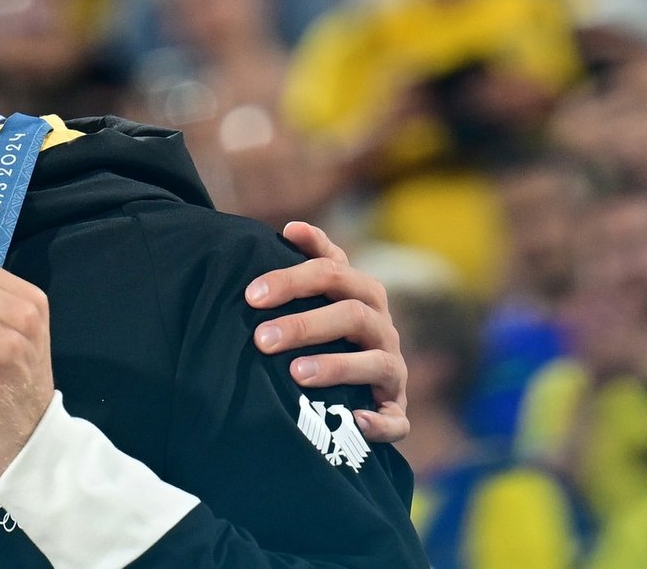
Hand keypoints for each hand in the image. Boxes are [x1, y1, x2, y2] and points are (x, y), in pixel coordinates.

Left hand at [245, 221, 407, 442]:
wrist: (353, 381)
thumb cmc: (322, 327)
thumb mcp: (316, 294)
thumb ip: (307, 261)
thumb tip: (291, 228)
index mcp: (360, 293)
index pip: (331, 272)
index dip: (293, 278)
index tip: (252, 293)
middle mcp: (381, 327)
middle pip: (351, 314)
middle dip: (305, 324)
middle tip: (261, 338)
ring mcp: (392, 369)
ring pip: (377, 362)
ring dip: (337, 366)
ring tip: (296, 372)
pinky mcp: (395, 409)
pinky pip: (398, 420)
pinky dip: (381, 423)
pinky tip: (355, 422)